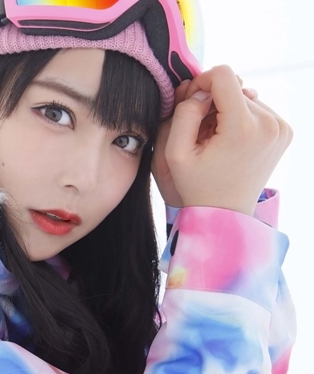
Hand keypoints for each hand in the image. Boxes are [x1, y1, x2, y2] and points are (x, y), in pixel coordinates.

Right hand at [160, 65, 291, 215]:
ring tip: (215, 138)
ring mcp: (280, 128)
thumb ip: (184, 113)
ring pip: (245, 96)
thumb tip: (201, 92)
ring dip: (226, 110)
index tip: (191, 103)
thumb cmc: (197, 185)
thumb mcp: (175, 153)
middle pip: (234, 86)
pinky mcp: (284, 131)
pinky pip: (256, 109)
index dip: (202, 82)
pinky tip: (229, 140)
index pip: (225, 74)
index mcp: (243, 128)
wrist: (225, 213)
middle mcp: (269, 124)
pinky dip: (239, 118)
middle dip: (213, 101)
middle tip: (201, 130)